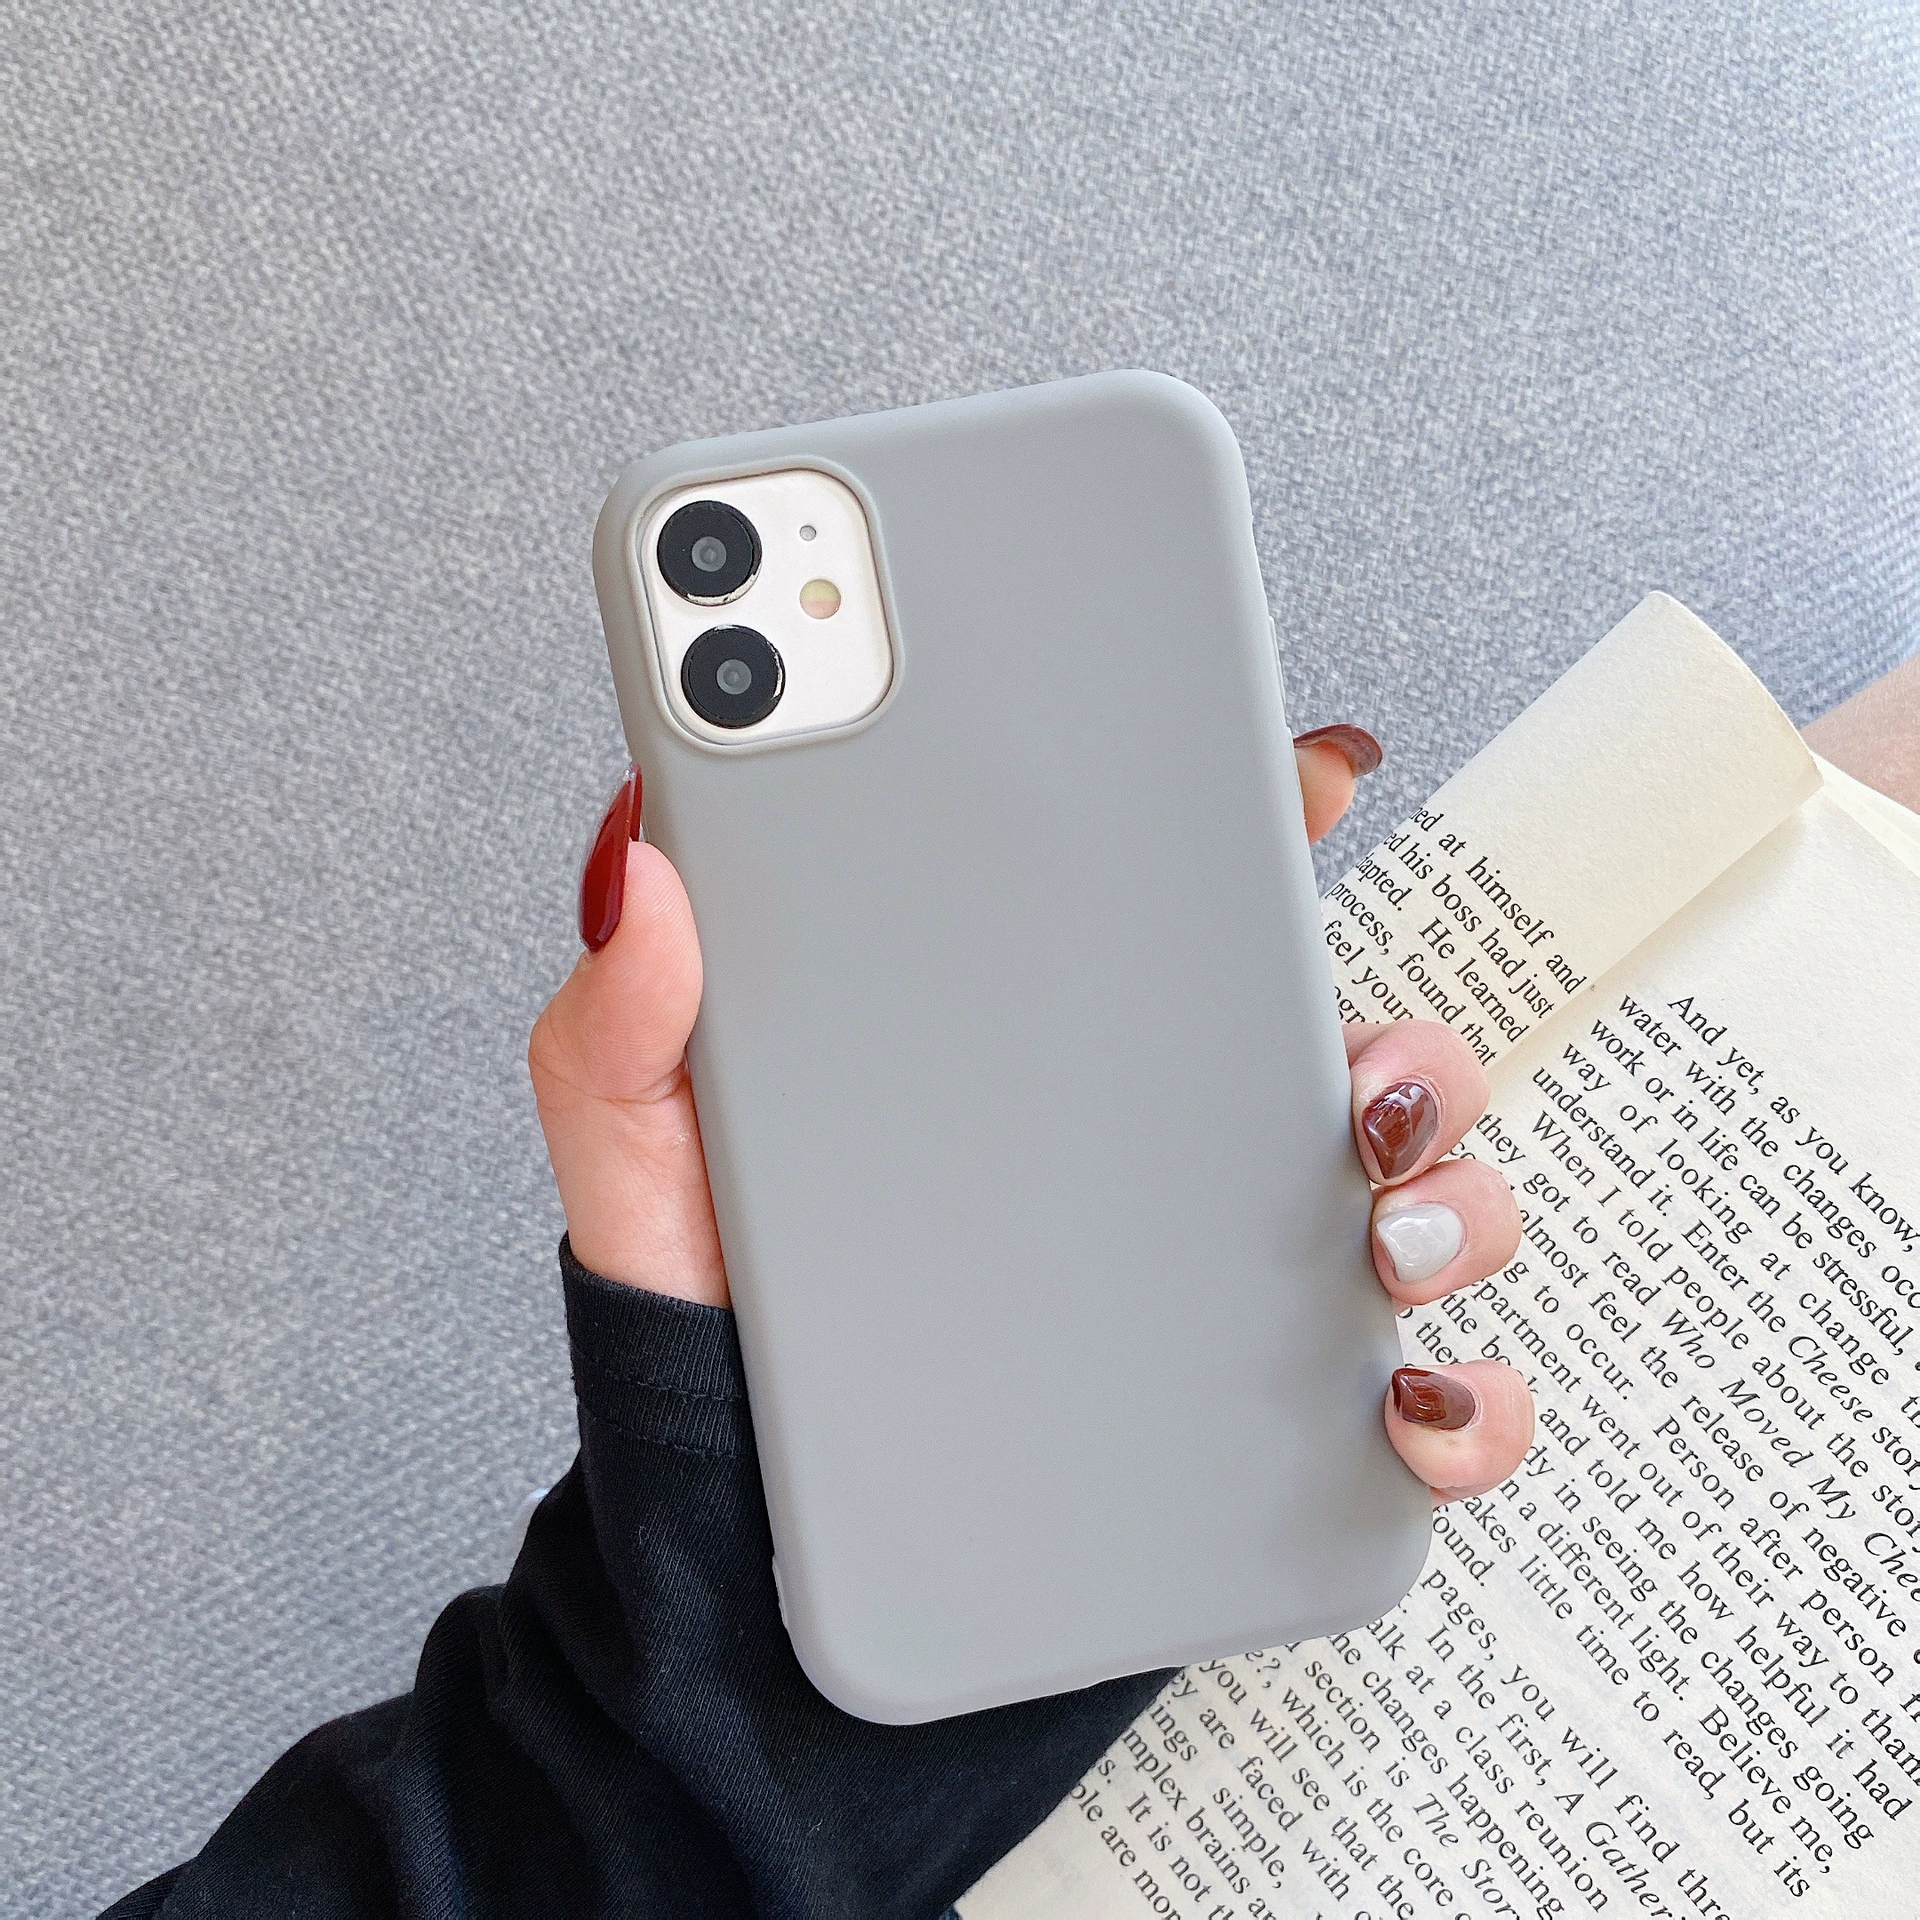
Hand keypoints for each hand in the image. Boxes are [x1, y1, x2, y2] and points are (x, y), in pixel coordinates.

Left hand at [528, 730, 1533, 1503]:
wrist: (743, 1568)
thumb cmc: (718, 1345)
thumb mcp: (648, 1170)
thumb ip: (626, 1026)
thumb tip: (646, 871)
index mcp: (1038, 1058)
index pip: (1175, 917)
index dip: (1260, 827)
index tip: (1317, 775)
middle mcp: (1152, 1161)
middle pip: (1340, 1055)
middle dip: (1403, 1042)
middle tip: (1358, 1072)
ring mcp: (1219, 1297)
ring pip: (1414, 1208)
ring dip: (1452, 1200)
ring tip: (1380, 1233)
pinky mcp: (1257, 1441)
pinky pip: (1414, 1416)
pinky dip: (1466, 1409)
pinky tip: (1415, 1405)